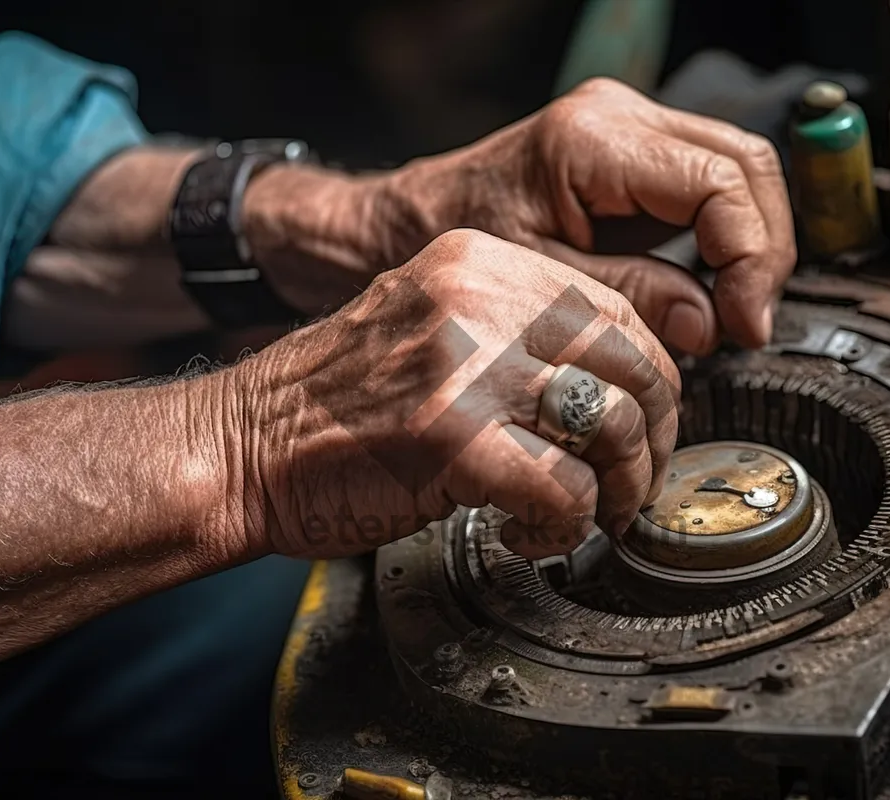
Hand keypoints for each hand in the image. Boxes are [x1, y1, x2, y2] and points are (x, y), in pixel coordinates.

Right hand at [226, 229, 680, 559]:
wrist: (238, 445)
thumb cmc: (330, 402)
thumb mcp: (429, 328)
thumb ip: (512, 333)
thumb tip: (611, 378)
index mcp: (477, 263)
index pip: (615, 307)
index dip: (648, 377)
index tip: (642, 423)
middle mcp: (478, 300)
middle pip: (634, 360)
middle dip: (651, 436)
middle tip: (629, 482)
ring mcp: (466, 367)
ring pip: (613, 424)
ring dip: (616, 488)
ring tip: (586, 515)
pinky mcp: (452, 440)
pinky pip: (565, 488)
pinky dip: (564, 526)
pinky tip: (529, 534)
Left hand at [384, 78, 796, 355]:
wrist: (415, 220)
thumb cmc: (455, 241)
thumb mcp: (541, 285)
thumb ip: (629, 298)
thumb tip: (708, 323)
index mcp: (591, 141)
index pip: (718, 182)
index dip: (749, 257)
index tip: (743, 323)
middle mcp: (620, 117)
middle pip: (748, 164)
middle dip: (764, 250)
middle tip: (749, 322)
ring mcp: (632, 128)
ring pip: (741, 170)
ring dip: (751, 245)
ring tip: (732, 313)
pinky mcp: (637, 154)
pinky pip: (712, 184)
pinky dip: (726, 237)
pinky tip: (711, 288)